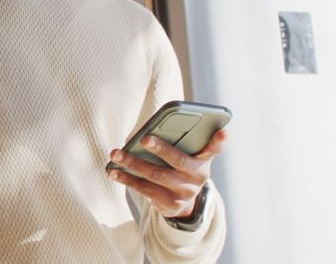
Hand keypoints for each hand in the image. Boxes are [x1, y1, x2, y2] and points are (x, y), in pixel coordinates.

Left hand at [107, 129, 227, 218]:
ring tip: (116, 154)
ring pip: (156, 175)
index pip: (214, 149)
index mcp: (203, 160)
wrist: (183, 202)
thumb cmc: (179, 166)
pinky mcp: (169, 204)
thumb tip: (146, 131)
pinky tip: (113, 171)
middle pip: (179, 161)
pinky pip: (145, 189)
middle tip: (145, 138)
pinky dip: (127, 179)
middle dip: (161, 149)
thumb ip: (177, 142)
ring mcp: (183, 192)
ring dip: (133, 163)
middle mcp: (197, 177)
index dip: (219, 141)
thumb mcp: (186, 155)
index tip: (223, 131)